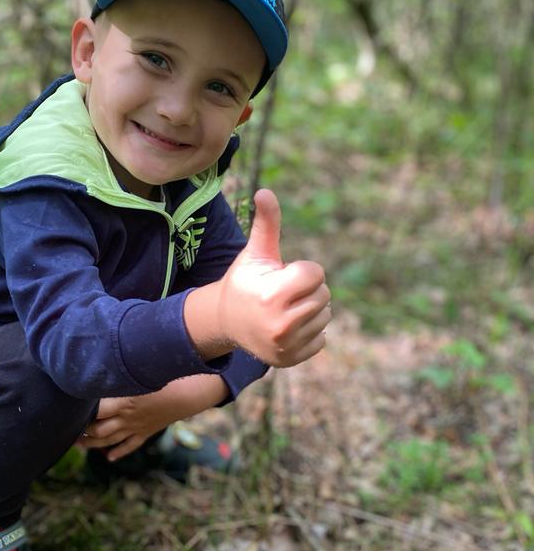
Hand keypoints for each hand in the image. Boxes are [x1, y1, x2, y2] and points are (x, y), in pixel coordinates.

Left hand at [79, 375, 227, 461]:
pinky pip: (129, 446)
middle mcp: (126, 417)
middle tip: (66, 426)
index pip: (93, 410)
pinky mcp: (146, 432)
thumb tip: (102, 350)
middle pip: (96, 429)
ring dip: (92, 443)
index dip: (78, 412)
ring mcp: (136, 427)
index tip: (66, 408)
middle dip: (80, 430)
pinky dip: (118, 452)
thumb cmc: (167, 374)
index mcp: (123, 401)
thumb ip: (120, 362)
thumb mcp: (142, 367)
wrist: (192, 393)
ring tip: (78, 443)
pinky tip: (108, 457)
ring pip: (108, 440)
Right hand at [185, 189, 330, 366]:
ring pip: (325, 316)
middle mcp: (281, 323)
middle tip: (283, 293)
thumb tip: (265, 191)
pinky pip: (321, 338)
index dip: (301, 270)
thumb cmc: (244, 281)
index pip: (316, 273)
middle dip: (307, 289)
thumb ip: (266, 225)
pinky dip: (309, 332)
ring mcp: (286, 345)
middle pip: (324, 295)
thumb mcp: (254, 253)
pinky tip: (287, 327)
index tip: (283, 275)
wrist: (225, 321)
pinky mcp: (291, 359)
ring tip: (285, 309)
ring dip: (310, 309)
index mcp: (273, 295)